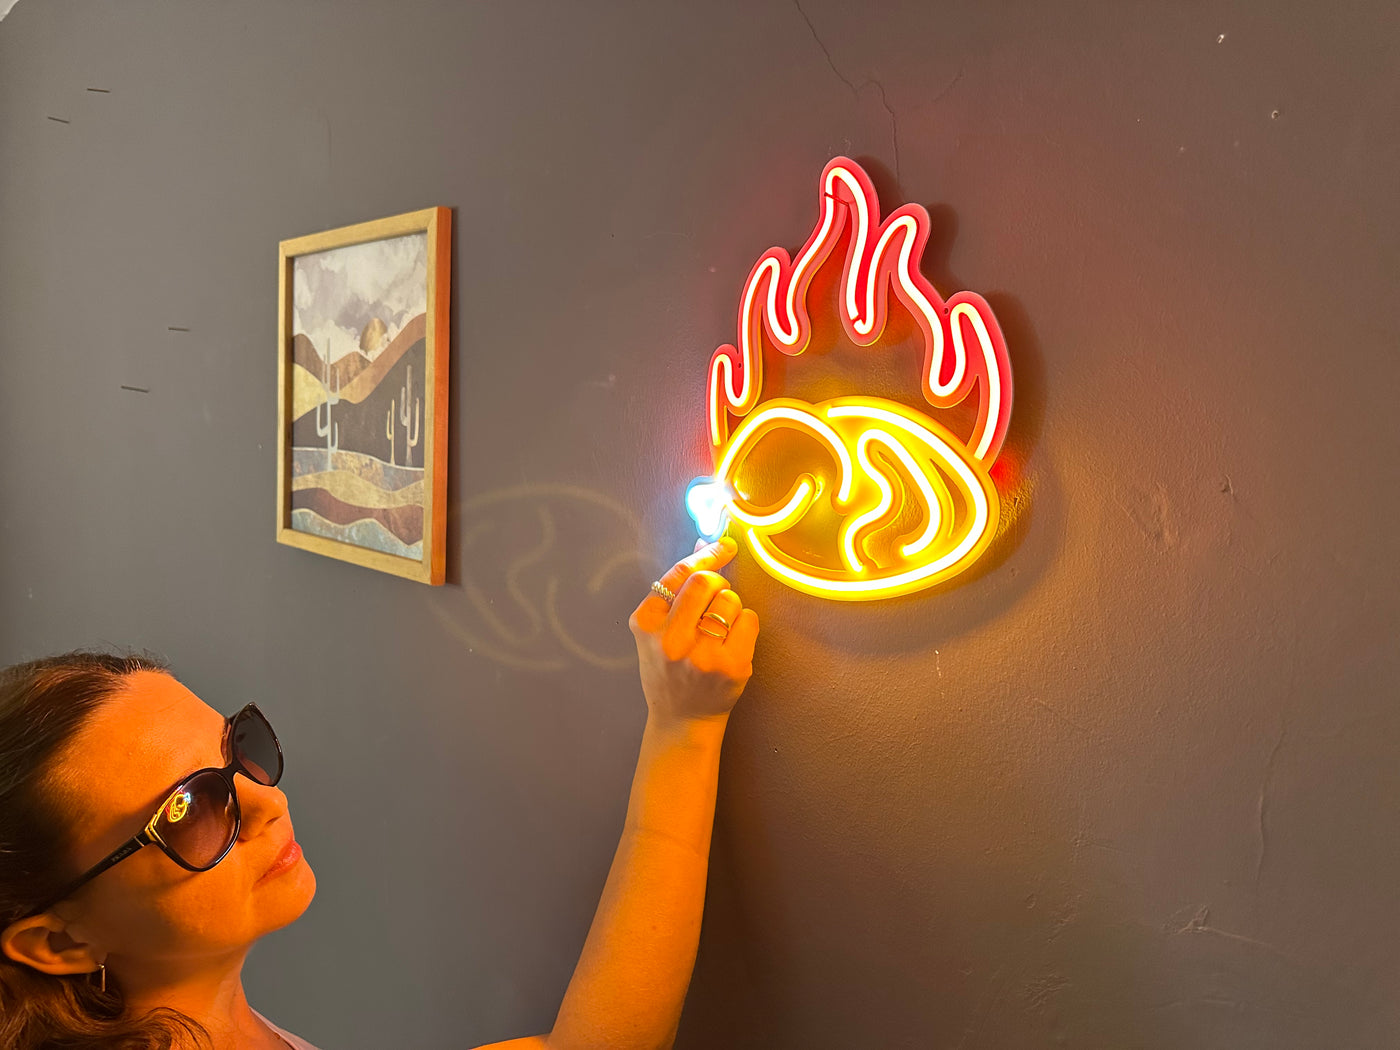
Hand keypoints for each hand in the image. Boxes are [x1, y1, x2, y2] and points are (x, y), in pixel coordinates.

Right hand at [629, 536, 758, 725]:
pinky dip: (745, 624)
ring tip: (718, 631)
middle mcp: (670, 641)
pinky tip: (732, 643)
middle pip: (706, 581)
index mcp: (646, 625)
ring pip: (730, 599)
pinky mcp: (730, 667)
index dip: (705, 555)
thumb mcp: (656, 631)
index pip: (679, 574)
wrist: (681, 720)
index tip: (723, 546)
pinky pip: (749, 619)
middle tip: (715, 600)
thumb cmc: (669, 669)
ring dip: (730, 607)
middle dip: (717, 583)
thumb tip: (704, 542)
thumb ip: (675, 590)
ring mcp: (701, 656)